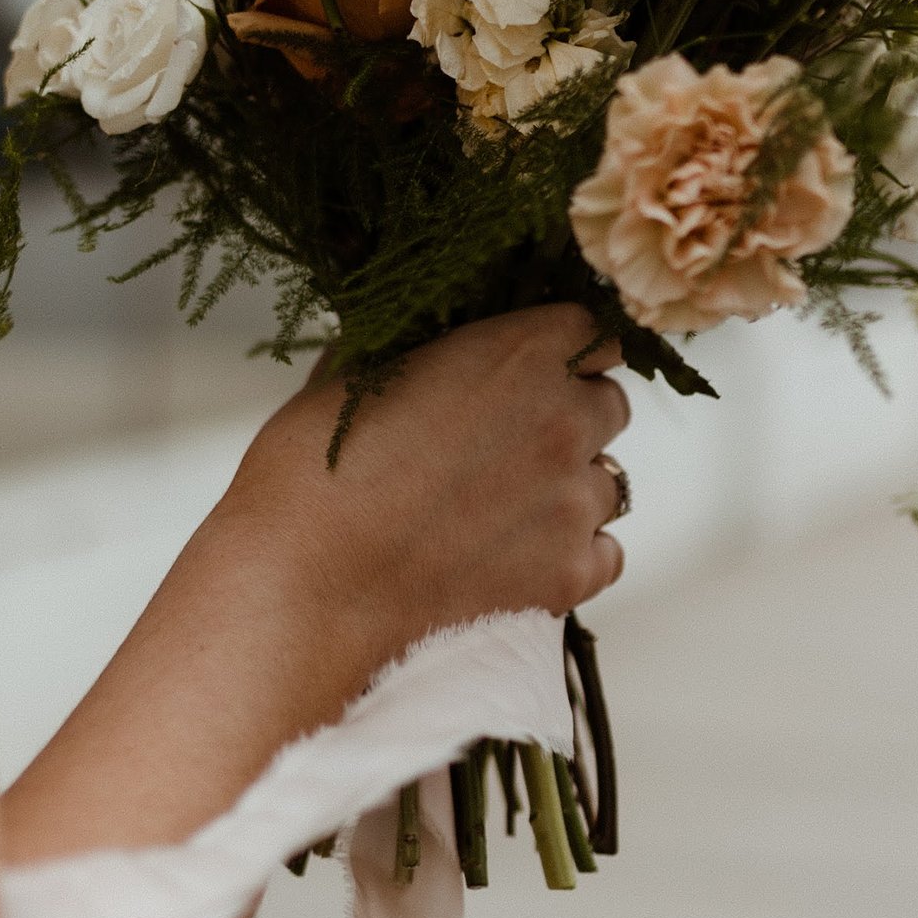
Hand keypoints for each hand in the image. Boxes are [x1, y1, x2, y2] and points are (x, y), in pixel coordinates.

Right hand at [227, 306, 630, 687]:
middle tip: (507, 444)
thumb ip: (415, 348)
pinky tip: (519, 558)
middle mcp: (564, 420)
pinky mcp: (570, 575)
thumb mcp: (354, 376)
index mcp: (521, 353)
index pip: (595, 331)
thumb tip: (424, 339)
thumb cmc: (313, 476)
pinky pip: (606, 555)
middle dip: (570, 417)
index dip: (566, 350)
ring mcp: (573, 502)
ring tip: (502, 510)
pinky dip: (575, 555)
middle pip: (611, 406)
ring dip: (569, 489)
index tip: (539, 368)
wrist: (307, 586)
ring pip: (610, 482)